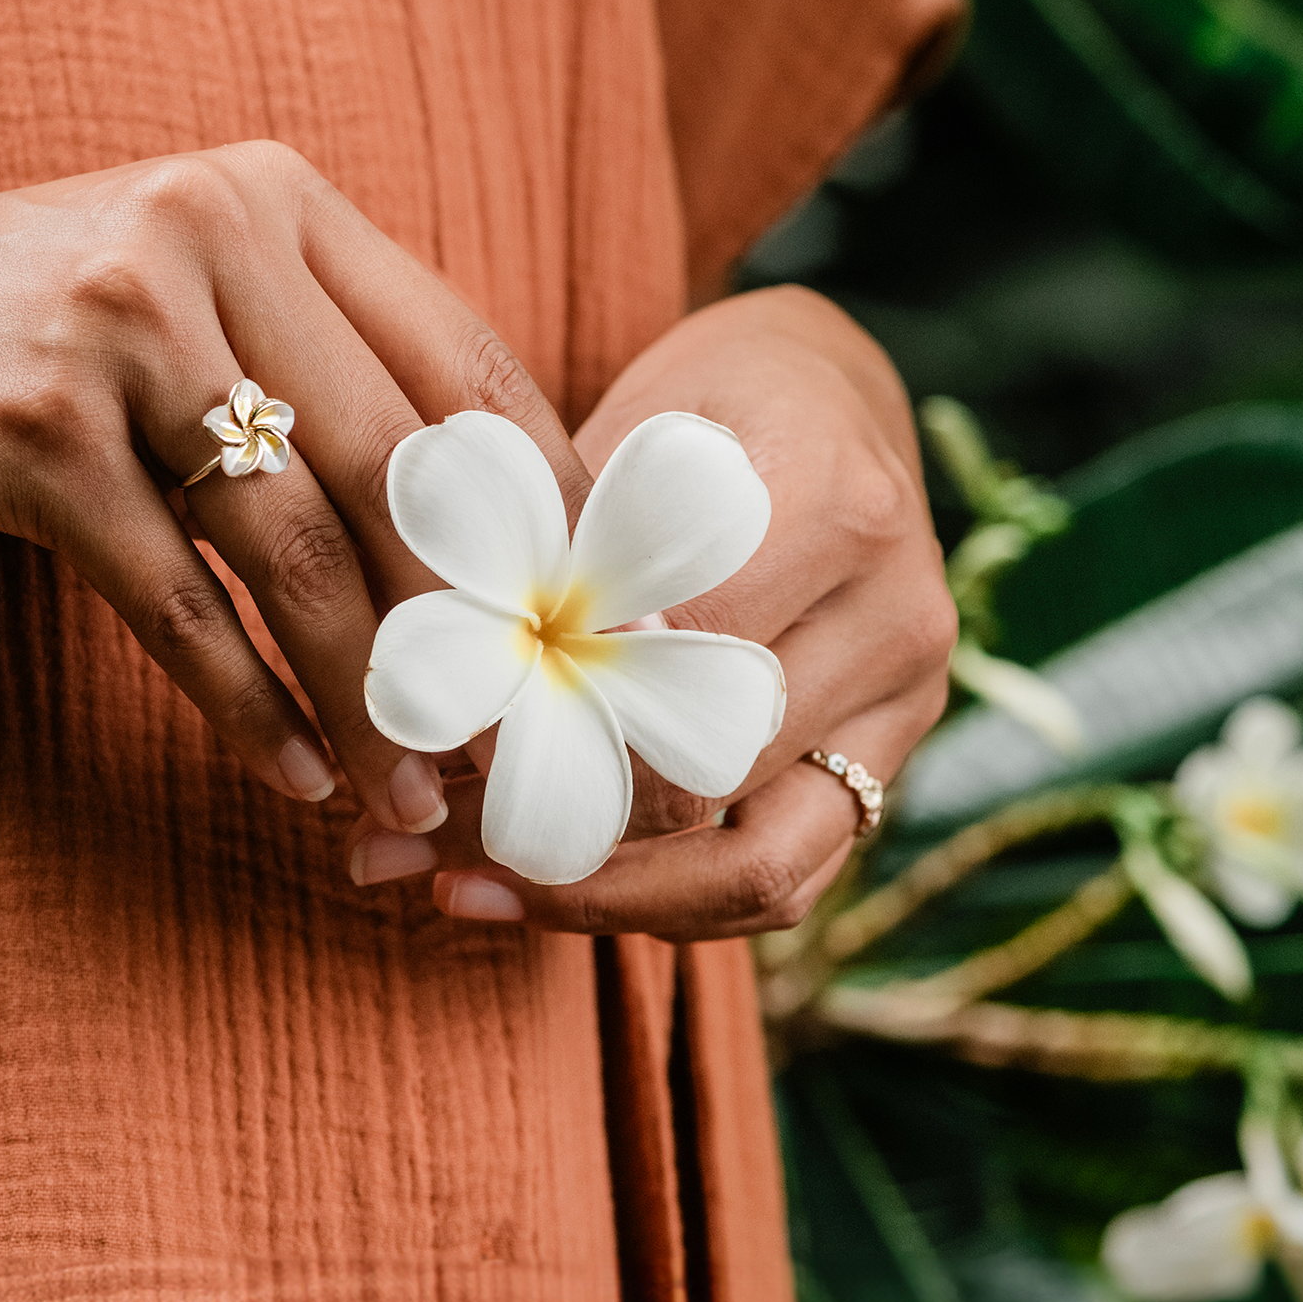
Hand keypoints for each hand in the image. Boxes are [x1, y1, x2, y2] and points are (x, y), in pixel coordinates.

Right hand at [0, 141, 590, 832]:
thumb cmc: (45, 332)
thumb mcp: (200, 296)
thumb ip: (334, 371)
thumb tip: (504, 535)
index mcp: (279, 202)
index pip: (465, 366)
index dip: (548, 510)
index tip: (597, 625)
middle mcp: (206, 236)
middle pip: (395, 469)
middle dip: (474, 628)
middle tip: (525, 741)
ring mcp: (114, 333)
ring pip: (295, 550)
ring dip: (368, 694)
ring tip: (418, 791)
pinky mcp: (30, 436)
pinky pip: (177, 605)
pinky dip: (248, 706)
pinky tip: (298, 777)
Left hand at [342, 286, 957, 935]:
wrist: (830, 398)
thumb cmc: (702, 404)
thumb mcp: (620, 427)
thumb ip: (555, 548)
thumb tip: (433, 682)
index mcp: (833, 503)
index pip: (669, 656)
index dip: (536, 709)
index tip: (417, 736)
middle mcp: (896, 614)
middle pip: (707, 779)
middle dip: (543, 823)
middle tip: (395, 838)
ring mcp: (907, 702)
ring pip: (759, 868)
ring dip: (597, 898)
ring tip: (457, 885)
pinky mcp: (890, 764)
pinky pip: (784, 879)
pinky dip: (661, 904)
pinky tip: (543, 892)